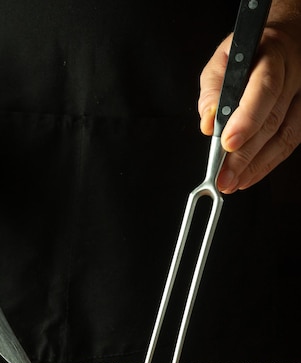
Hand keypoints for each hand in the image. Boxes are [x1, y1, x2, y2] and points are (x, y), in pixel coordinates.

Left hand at [198, 8, 300, 193]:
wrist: (285, 41)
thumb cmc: (248, 53)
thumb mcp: (222, 61)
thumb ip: (212, 92)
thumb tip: (209, 124)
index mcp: (272, 55)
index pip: (264, 90)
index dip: (247, 120)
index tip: (228, 144)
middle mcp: (294, 76)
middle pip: (273, 121)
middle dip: (246, 155)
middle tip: (225, 177)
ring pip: (285, 137)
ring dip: (257, 166)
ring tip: (233, 182)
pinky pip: (290, 144)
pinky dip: (267, 164)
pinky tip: (249, 175)